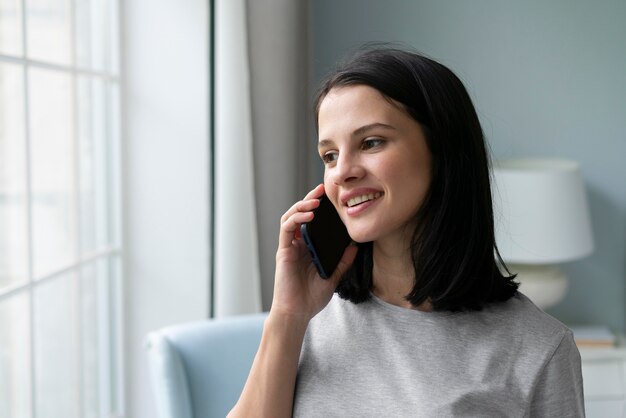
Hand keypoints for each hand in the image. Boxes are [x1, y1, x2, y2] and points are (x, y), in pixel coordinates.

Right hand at [271, 184, 356, 322]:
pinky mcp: (284, 252)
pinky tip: (308, 216)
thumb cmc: (311, 298)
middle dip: (310, 199)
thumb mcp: (334, 276)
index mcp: (308, 248)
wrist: (297, 313)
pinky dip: (296, 219)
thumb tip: (355, 246)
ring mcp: (289, 247)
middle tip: (322, 189)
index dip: (319, 207)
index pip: (312, 222)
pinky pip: (287, 229)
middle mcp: (297, 245)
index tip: (331, 197)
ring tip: (315, 200)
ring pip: (290, 217)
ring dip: (302, 206)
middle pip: (300, 215)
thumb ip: (343, 261)